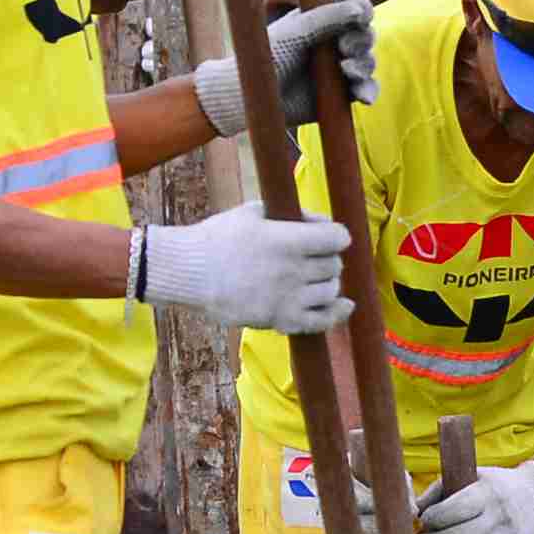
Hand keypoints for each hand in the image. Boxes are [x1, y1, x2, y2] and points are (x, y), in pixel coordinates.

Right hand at [138, 205, 351, 332]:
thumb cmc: (218, 237)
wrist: (189, 272)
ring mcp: (288, 298)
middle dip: (328, 259)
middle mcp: (292, 270)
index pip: (337, 238)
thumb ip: (290, 215)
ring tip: (311, 279)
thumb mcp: (253, 211)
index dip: (336, 236)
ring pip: (330, 292)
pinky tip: (344, 306)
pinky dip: (336, 314)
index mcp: (288, 240)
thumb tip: (318, 222)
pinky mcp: (279, 320)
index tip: (328, 237)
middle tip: (313, 258)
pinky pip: (320, 322)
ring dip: (326, 283)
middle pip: (334, 266)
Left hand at [193, 0, 375, 141]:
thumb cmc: (269, 57)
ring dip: (365, 64)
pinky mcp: (339, 95)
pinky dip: (369, 91)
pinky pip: (364, 90)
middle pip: (364, 35)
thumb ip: (328, 16)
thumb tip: (362, 10)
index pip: (352, 8)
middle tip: (344, 48)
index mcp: (321, 20)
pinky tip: (364, 98)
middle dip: (362, 39)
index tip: (363, 15)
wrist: (254, 95)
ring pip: (367, 62)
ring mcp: (337, 69)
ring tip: (348, 70)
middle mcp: (332, 43)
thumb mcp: (297, 30)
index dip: (363, 9)